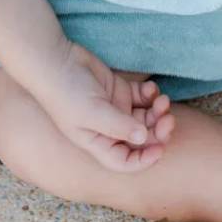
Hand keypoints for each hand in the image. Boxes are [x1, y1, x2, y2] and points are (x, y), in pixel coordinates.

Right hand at [35, 43, 175, 171]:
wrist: (54, 59)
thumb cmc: (66, 92)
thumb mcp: (92, 113)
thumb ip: (119, 127)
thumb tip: (144, 138)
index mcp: (99, 143)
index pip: (125, 161)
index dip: (144, 160)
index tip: (160, 149)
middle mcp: (109, 130)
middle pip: (141, 140)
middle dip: (158, 132)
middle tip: (167, 119)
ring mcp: (116, 110)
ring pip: (146, 118)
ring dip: (158, 112)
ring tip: (161, 100)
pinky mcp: (120, 91)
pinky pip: (143, 98)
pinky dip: (150, 95)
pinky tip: (150, 88)